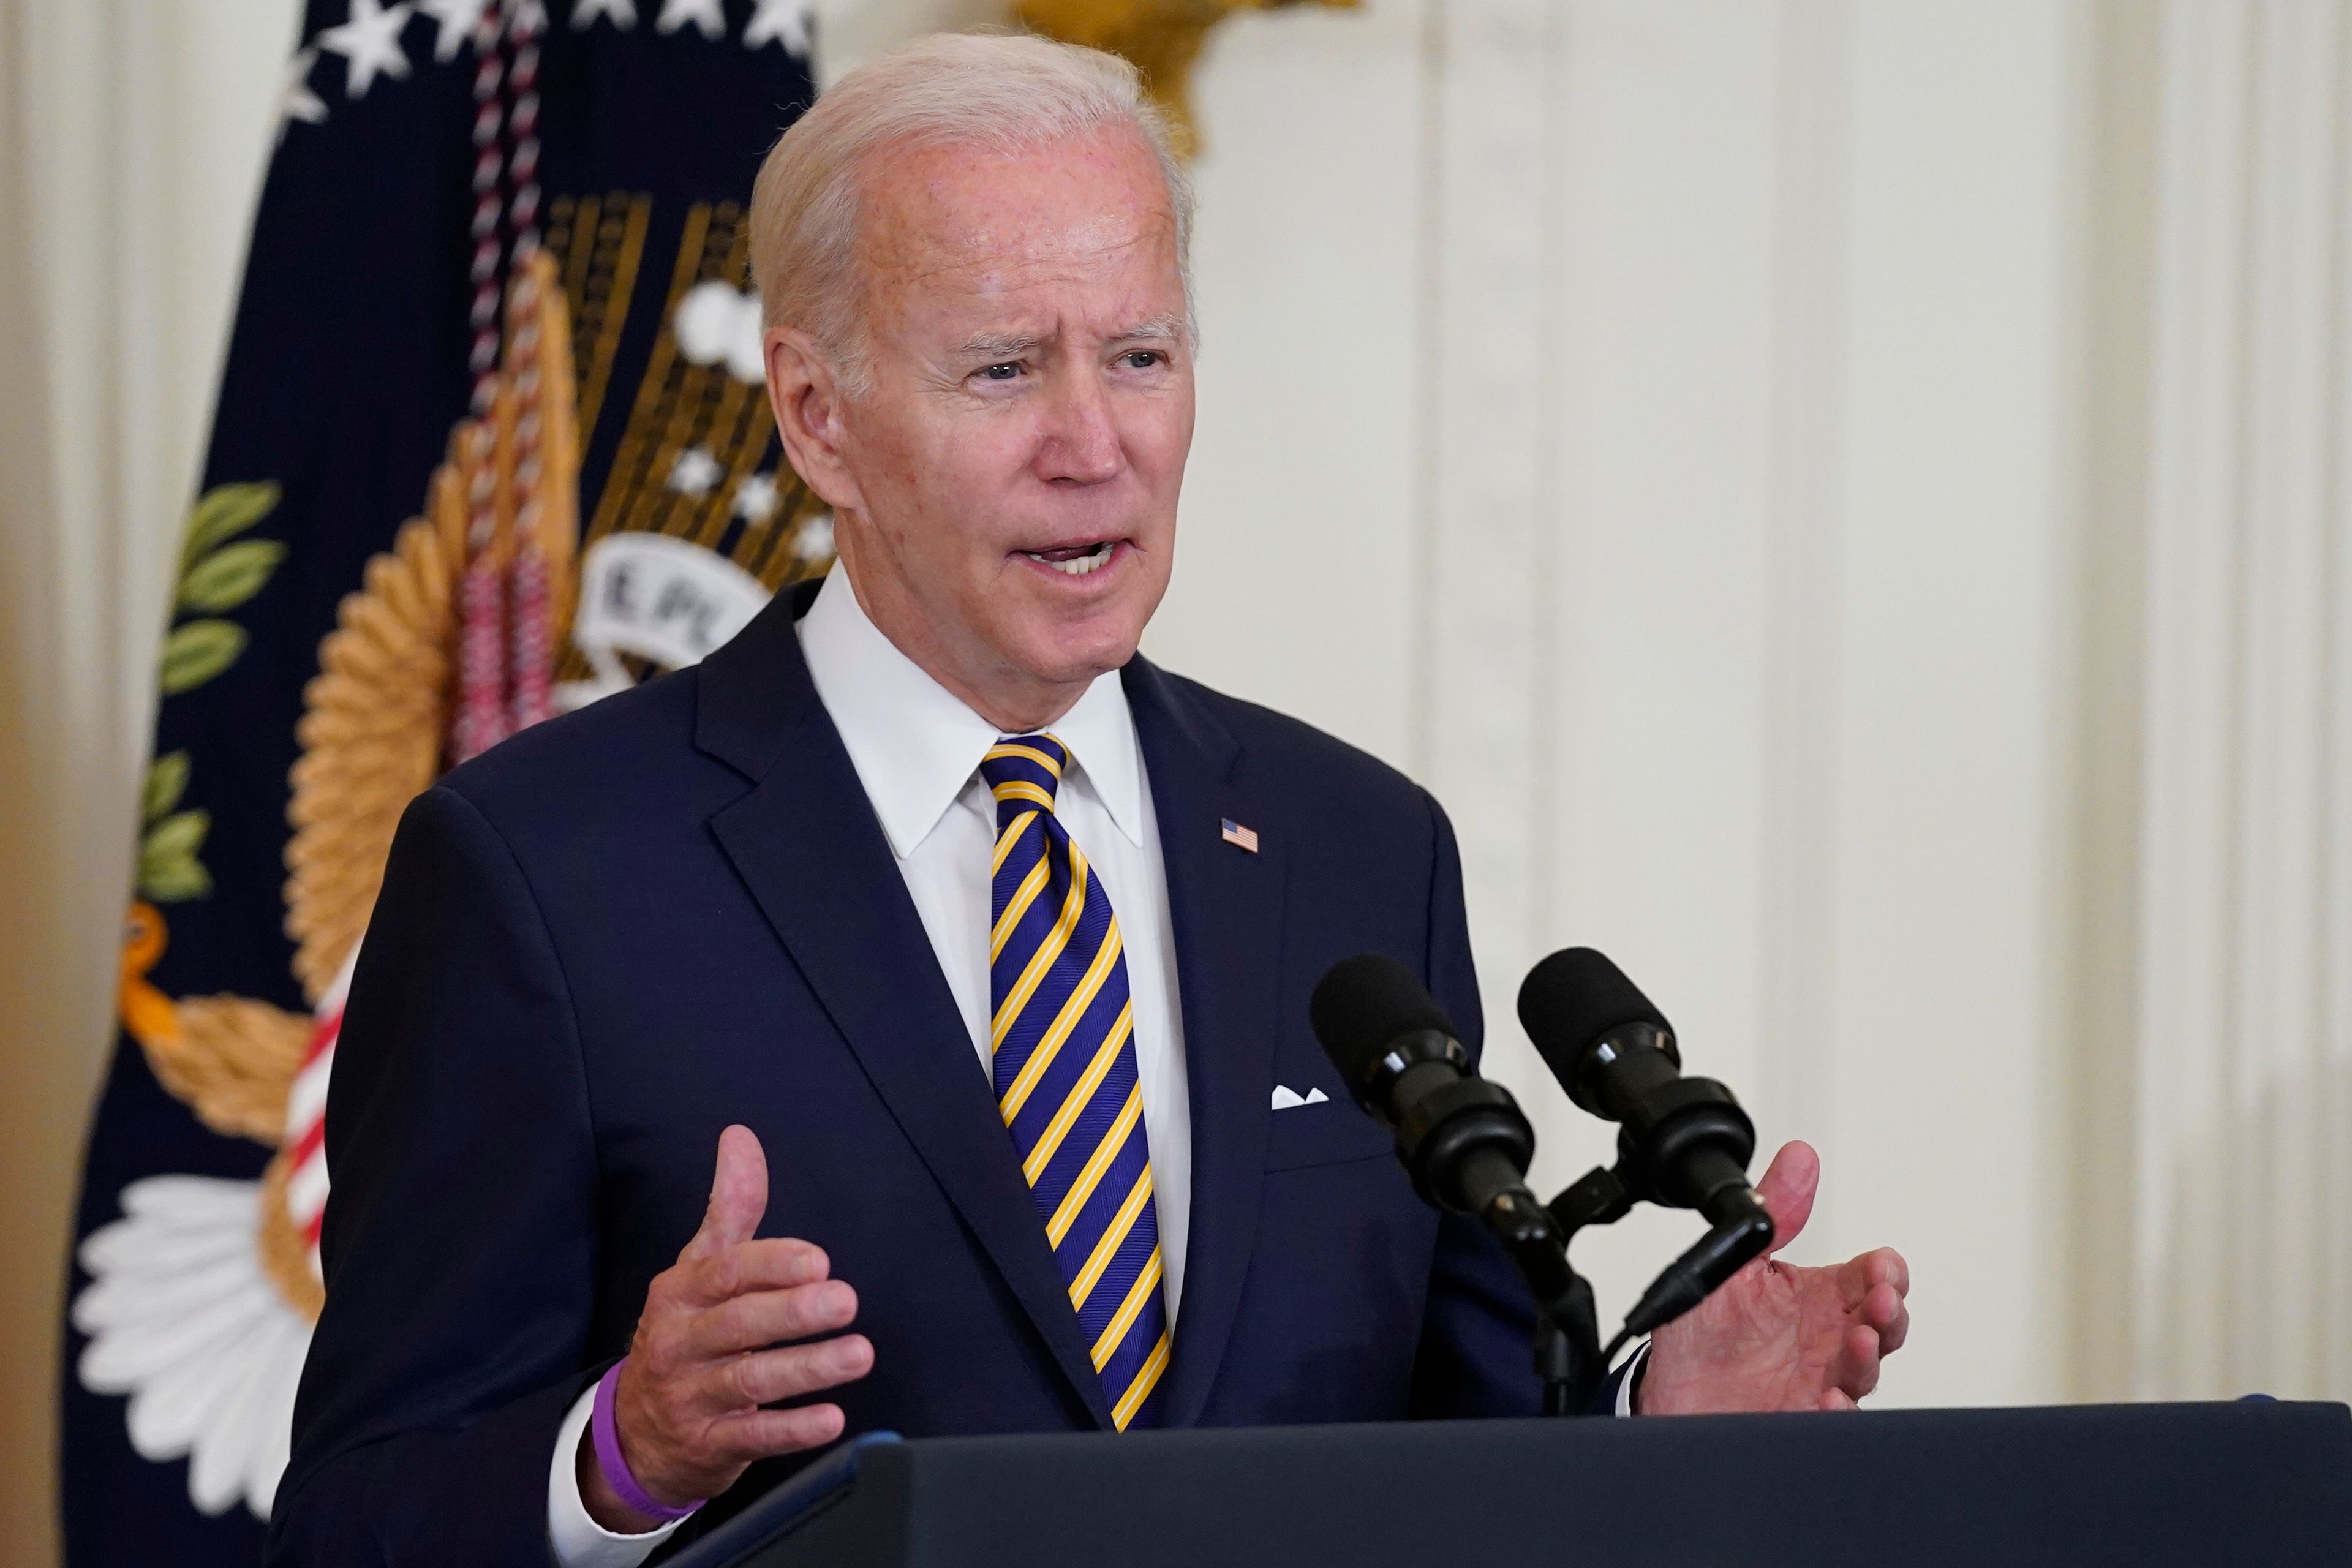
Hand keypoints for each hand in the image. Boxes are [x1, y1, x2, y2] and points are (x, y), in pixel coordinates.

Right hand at [580, 1125, 874, 1531]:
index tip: (817, 1259)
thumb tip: (741, 1136)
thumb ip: (730, 1207)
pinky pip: (752, 1439)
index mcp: (681, 1292)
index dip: (770, 1264)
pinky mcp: (708, 1445)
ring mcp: (691, 1397)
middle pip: (737, 1324)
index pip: (725, 1273)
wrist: (635, 1432)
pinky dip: (792, 1431)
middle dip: (793, 1312)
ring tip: (859, 1354)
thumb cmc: (686, 1334)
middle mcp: (681, 1342)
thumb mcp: (699, 1269)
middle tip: (845, 1300)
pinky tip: (832, 1419)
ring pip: (749, 1382)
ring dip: (807, 1369)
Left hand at [1635, 1140, 1908, 1414]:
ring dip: (1869, 1357)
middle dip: (1890, 1311)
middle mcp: (1825, 1338)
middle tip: (1879, 1302)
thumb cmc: (1704, 1331)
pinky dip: (1837, 1411)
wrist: (1667, 1391)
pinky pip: (1833, 1420)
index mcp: (1814, 1295)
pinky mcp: (1801, 1417)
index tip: (1882, 1268)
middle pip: (1883, 1323)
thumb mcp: (1733, 1263)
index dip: (1885, 1271)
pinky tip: (1827, 1400)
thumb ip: (1772, 1213)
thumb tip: (1799, 1157)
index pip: (1869, 1276)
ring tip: (1859, 1342)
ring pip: (1866, 1369)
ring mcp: (1818, 1379)